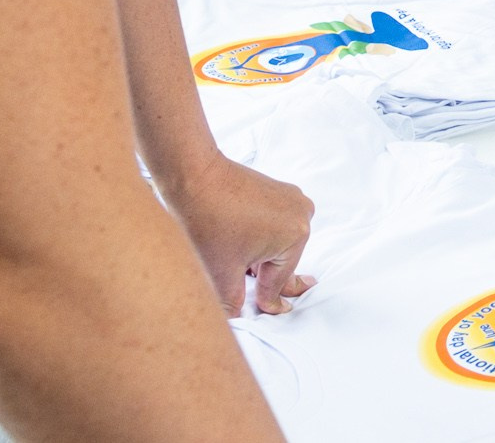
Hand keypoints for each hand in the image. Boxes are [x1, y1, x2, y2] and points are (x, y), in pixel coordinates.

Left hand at [163, 154, 315, 315]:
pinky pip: (274, 224)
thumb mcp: (222, 272)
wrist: (193, 177)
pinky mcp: (277, 190)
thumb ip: (233, 301)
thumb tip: (236, 317)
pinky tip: (243, 247)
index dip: (268, 301)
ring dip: (261, 258)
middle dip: (266, 277)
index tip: (270, 312)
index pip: (278, 281)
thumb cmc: (208, 221)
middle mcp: (302, 215)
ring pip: (277, 243)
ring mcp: (291, 198)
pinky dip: (259, 238)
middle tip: (272, 299)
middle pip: (282, 260)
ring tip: (247, 271)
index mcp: (296, 236)